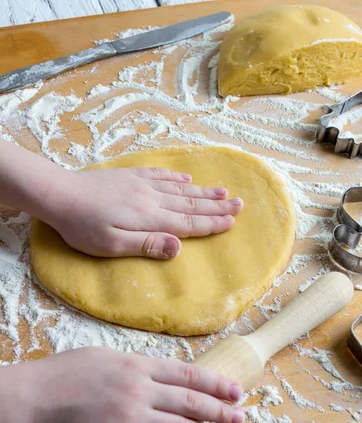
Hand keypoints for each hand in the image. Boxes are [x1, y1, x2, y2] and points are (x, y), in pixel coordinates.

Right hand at [31, 348, 243, 422]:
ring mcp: (131, 417)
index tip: (236, 390)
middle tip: (239, 417)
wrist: (39, 398)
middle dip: (219, 410)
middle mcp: (141, 390)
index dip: (216, 383)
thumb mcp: (108, 356)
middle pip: (191, 401)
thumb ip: (138, 364)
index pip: (188, 374)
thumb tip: (162, 373)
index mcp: (139, 365)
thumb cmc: (69, 373)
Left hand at [48, 167, 243, 258]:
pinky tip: (186, 178)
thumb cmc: (83, 226)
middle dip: (217, 205)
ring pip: (181, 189)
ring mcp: (142, 184)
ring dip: (204, 191)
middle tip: (240, 204)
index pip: (188, 223)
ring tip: (224, 191)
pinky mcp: (130, 176)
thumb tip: (178, 247)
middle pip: (191, 204)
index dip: (212, 224)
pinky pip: (161, 174)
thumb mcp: (112, 245)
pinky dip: (177, 177)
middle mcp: (152, 198)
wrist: (60, 194)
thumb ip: (146, 245)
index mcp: (150, 218)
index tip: (232, 222)